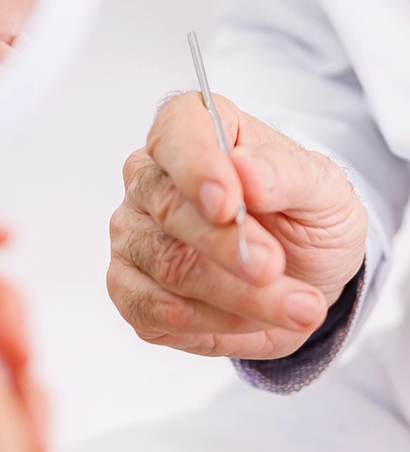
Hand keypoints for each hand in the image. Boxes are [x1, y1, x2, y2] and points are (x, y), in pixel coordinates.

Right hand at [107, 92, 367, 358]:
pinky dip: (212, 323)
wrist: (303, 275)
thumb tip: (248, 171)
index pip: (176, 131)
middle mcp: (149, 175)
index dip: (196, 165)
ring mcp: (132, 230)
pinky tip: (251, 319)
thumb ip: (287, 175)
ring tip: (298, 304)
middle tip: (274, 266)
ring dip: (237, 294)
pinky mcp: (128, 286)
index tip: (228, 203)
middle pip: (168, 207)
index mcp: (192, 129)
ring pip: (166, 266)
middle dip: (227, 245)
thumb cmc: (304, 216)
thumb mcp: (323, 189)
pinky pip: (154, 310)